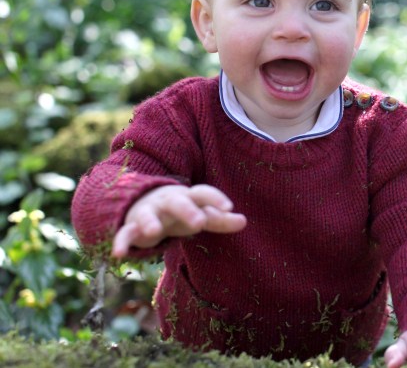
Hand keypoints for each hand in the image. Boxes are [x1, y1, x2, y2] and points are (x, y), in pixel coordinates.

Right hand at [111, 184, 246, 257]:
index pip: (202, 193)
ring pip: (148, 215)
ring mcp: (148, 213)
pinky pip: (124, 233)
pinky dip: (121, 243)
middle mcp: (168, 202)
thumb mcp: (198, 214)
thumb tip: (245, 221)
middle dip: (187, 210)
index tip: (229, 207)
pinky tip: (119, 255)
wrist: (140, 204)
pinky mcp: (131, 227)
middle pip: (178, 202)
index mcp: (187, 197)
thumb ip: (220, 219)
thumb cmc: (178, 213)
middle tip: (199, 222)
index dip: (215, 198)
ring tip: (154, 232)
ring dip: (150, 222)